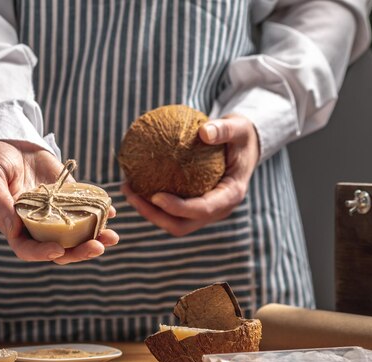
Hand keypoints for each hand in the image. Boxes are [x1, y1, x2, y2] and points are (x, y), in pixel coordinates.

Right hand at [0, 140, 118, 263]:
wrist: (8, 143)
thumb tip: (14, 230)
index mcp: (14, 226)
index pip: (28, 249)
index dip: (42, 253)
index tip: (59, 250)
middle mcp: (37, 224)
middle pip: (59, 247)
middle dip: (79, 252)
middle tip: (98, 247)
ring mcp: (54, 211)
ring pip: (76, 233)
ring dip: (95, 237)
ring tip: (113, 237)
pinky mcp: (67, 196)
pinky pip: (85, 208)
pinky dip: (99, 213)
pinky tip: (111, 211)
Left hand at [121, 114, 259, 236]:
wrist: (244, 147)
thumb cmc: (240, 136)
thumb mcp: (238, 127)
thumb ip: (224, 129)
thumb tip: (204, 132)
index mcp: (230, 196)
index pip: (202, 210)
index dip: (178, 208)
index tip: (155, 196)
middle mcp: (217, 210)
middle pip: (182, 225)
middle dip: (154, 216)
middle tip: (132, 195)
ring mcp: (204, 212)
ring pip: (172, 222)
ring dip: (147, 211)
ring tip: (127, 188)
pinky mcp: (193, 206)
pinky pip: (170, 210)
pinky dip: (151, 201)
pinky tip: (133, 182)